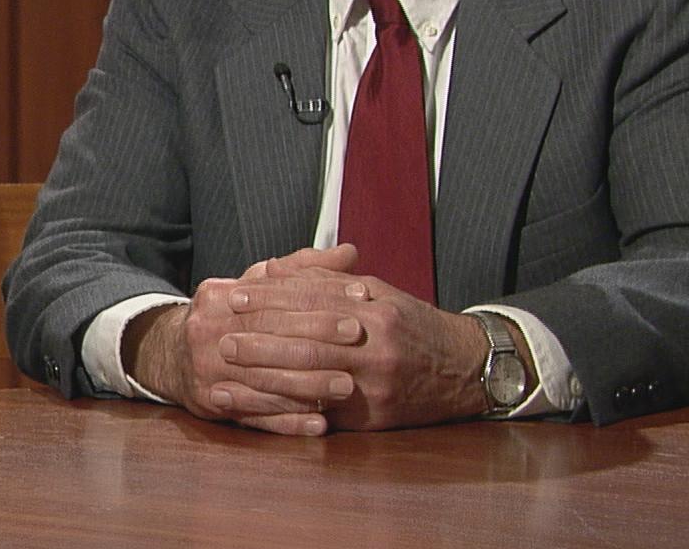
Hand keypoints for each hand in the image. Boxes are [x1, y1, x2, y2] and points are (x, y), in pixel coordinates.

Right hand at [127, 245, 364, 435]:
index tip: (360, 297)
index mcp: (218, 295)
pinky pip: (254, 416)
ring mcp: (205, 370)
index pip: (276, 296)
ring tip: (349, 387)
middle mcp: (207, 331)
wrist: (172, 354)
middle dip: (318, 339)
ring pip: (264, 380)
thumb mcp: (256, 285)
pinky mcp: (209, 403)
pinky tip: (319, 424)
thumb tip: (350, 252)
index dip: (321, 296)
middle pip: (269, 337)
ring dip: (310, 386)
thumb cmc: (228, 317)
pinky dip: (288, 421)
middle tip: (360, 339)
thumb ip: (302, 269)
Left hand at [221, 256, 488, 430]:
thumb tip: (274, 271)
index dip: (270, 298)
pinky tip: (259, 404)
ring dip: (265, 374)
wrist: (465, 370)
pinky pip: (324, 412)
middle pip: (306, 340)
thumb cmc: (411, 325)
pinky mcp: (374, 418)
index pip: (311, 300)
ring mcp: (375, 384)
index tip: (237, 295)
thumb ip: (324, 281)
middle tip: (223, 334)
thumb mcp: (375, 291)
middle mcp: (376, 345)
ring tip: (231, 368)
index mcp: (374, 308)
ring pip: (311, 378)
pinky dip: (288, 408)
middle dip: (260, 337)